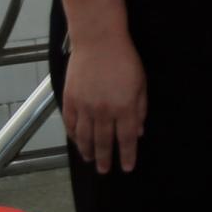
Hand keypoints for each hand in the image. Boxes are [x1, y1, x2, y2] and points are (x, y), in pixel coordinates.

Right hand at [60, 33, 148, 174]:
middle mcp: (104, 111)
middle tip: (104, 170)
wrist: (98, 41)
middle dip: (105, 158)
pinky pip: (71, 123)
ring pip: (85, 136)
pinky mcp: (70, 99)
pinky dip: (73, 135)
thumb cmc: (124, 59)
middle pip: (103, 141)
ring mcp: (84, 106)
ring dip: (87, 150)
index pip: (126, 139)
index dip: (127, 155)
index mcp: (124, 108)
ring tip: (90, 160)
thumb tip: (139, 131)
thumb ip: (140, 109)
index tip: (126, 167)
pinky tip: (77, 141)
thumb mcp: (141, 84)